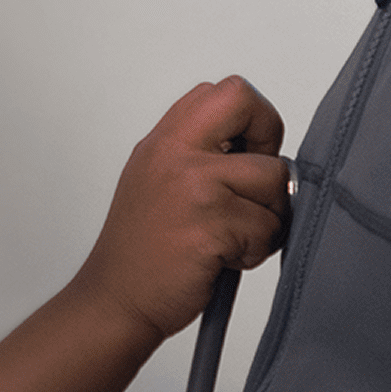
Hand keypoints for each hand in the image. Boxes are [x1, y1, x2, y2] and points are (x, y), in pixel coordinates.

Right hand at [68, 76, 288, 343]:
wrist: (116, 300)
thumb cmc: (142, 250)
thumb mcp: (156, 180)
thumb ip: (200, 154)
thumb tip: (265, 152)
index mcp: (163, 140)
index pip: (226, 91)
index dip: (252, 119)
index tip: (248, 155)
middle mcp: (174, 153)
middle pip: (248, 104)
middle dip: (269, 143)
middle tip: (255, 185)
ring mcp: (193, 187)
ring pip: (275, 180)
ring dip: (268, 216)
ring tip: (234, 237)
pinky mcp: (211, 226)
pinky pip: (268, 228)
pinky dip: (257, 250)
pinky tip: (224, 258)